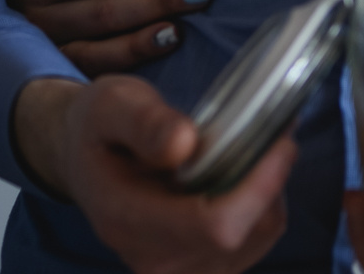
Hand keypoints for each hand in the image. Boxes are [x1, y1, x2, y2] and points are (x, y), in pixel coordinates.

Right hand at [11, 76, 295, 273]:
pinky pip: (253, 245)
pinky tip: (246, 178)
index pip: (214, 226)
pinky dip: (261, 209)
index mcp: (127, 219)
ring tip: (256, 154)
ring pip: (256, 241)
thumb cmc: (100, 128)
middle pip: (243, 236)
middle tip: (272, 135)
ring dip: (269, 194)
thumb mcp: (111, 105)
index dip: (257, 187)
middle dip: (269, 183)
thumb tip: (184, 143)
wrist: (85, 159)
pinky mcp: (197, 267)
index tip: (278, 141)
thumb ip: (145, 122)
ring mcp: (176, 270)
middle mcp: (153, 258)